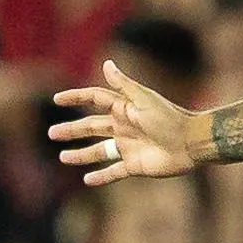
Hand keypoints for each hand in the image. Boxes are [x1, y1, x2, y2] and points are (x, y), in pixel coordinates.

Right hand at [50, 61, 202, 186]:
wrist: (190, 143)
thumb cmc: (169, 118)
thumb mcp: (143, 99)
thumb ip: (123, 85)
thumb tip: (106, 63)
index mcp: (124, 108)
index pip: (95, 99)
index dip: (76, 98)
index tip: (57, 99)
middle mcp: (123, 127)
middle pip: (91, 127)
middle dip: (72, 130)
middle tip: (51, 133)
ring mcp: (128, 147)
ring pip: (98, 151)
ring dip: (81, 154)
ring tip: (63, 157)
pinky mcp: (135, 165)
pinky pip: (114, 171)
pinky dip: (101, 176)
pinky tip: (86, 179)